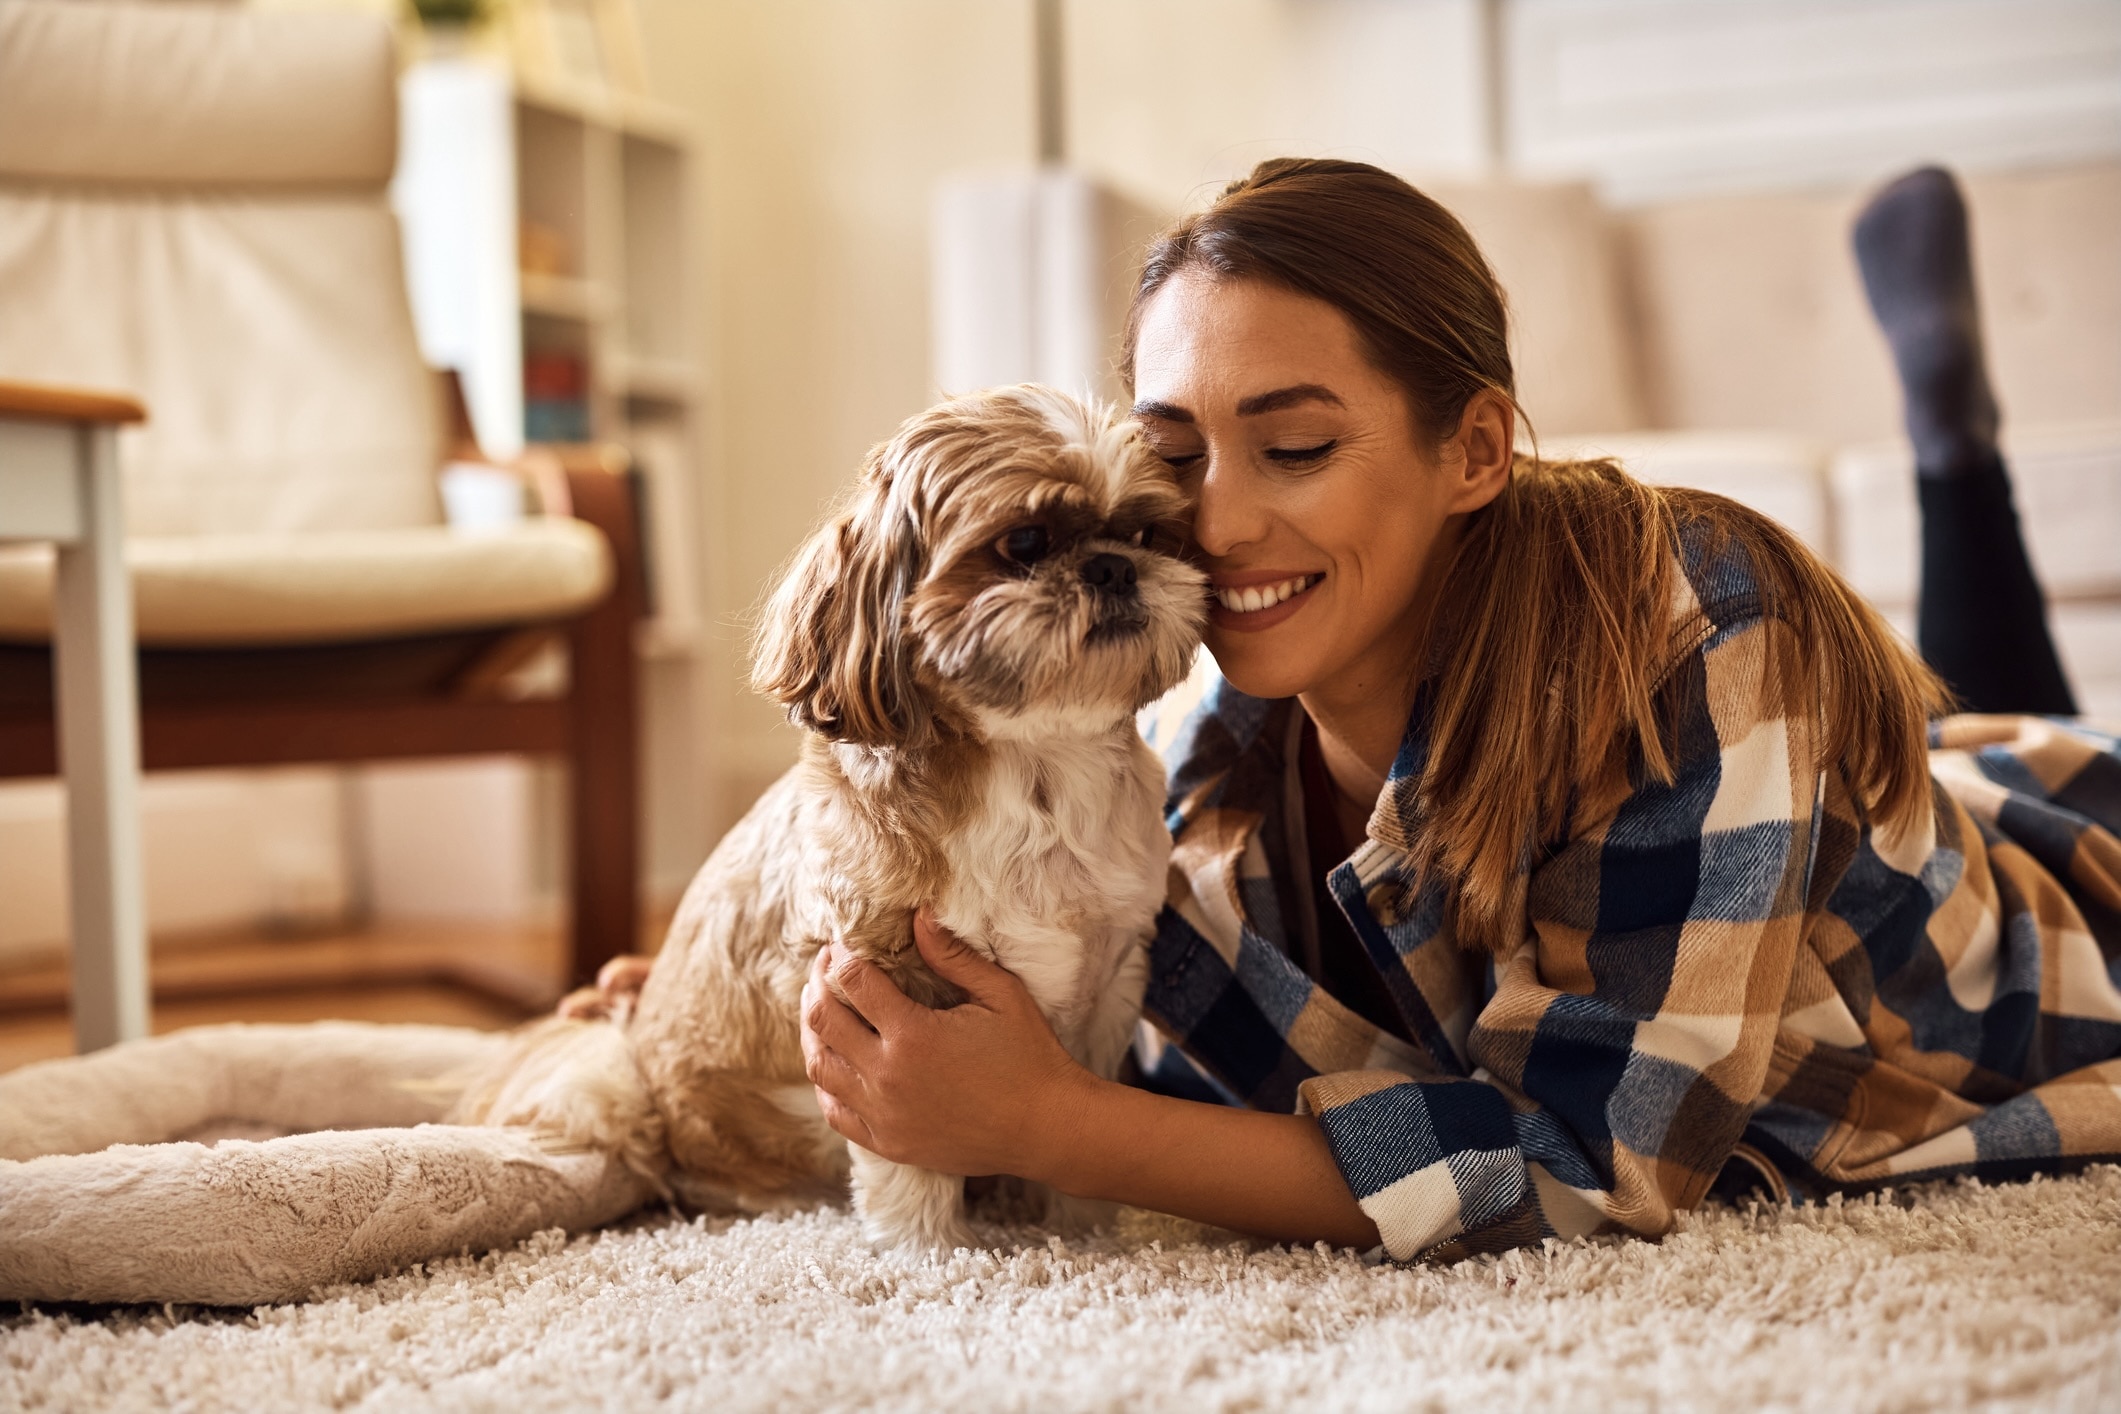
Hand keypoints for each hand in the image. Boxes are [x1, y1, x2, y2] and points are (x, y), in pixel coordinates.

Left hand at [798, 915, 1094, 1178]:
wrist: (1046, 1128)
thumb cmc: (1030, 1057)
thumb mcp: (1000, 995)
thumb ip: (954, 956)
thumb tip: (919, 916)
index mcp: (913, 1035)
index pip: (854, 980)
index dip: (842, 955)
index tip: (843, 942)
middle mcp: (887, 1077)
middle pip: (823, 1020)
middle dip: (818, 984)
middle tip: (826, 967)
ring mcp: (883, 1114)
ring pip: (819, 1065)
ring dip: (812, 1030)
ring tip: (820, 1006)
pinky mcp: (887, 1142)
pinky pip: (834, 1110)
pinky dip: (825, 1080)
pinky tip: (832, 1059)